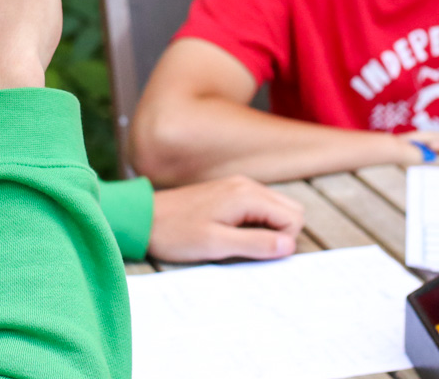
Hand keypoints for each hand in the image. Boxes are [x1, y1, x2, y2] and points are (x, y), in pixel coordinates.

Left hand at [148, 175, 304, 262]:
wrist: (144, 217)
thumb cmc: (177, 233)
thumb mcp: (215, 244)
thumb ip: (255, 244)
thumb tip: (289, 246)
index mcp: (247, 196)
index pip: (294, 218)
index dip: (283, 242)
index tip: (256, 253)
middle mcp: (247, 185)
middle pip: (291, 210)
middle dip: (281, 233)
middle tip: (250, 249)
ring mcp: (238, 186)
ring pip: (277, 208)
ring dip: (269, 228)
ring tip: (239, 241)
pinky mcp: (229, 191)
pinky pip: (260, 206)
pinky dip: (257, 222)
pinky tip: (232, 232)